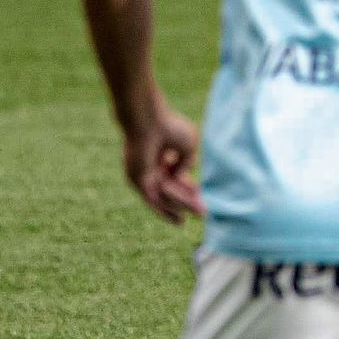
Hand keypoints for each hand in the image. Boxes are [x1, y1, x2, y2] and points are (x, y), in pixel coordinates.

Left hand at [123, 102, 203, 223]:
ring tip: (199, 212)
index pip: (175, 177)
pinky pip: (153, 199)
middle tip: (202, 213)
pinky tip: (180, 217)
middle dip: (186, 201)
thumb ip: (187, 163)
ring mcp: (142, 174)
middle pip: (169, 189)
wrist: (148, 121)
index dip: (188, 187)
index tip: (199, 194)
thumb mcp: (188, 145)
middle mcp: (150, 166)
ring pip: (163, 196)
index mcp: (160, 155)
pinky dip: (166, 208)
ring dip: (181, 205)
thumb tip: (182, 177)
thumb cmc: (169, 127)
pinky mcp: (136, 180)